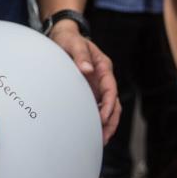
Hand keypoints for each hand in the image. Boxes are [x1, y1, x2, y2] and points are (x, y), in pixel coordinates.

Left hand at [48, 21, 120, 143]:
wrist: (62, 37)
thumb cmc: (69, 39)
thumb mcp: (74, 43)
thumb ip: (80, 55)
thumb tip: (86, 69)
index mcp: (103, 67)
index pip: (110, 89)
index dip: (109, 104)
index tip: (103, 117)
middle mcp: (102, 78)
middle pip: (113, 102)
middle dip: (111, 120)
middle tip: (103, 137)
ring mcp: (96, 85)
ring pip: (107, 108)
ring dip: (105, 123)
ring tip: (100, 140)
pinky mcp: (89, 90)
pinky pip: (95, 107)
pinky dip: (96, 119)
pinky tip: (91, 131)